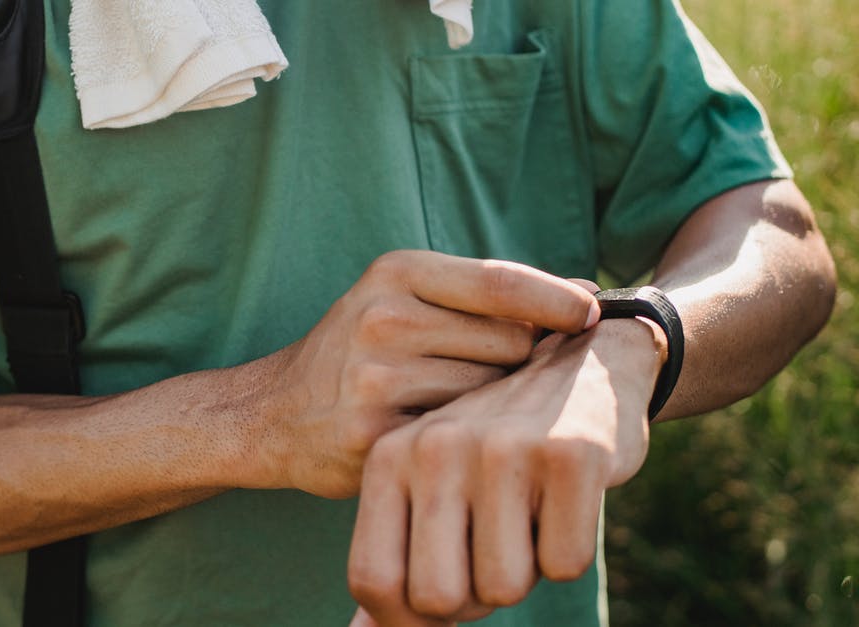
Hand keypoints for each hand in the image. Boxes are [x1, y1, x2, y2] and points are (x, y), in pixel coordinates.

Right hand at [260, 250, 598, 498]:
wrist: (273, 414)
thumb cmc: (357, 351)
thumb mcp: (402, 297)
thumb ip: (485, 295)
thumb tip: (589, 296)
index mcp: (395, 273)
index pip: (502, 282)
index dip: (559, 302)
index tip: (592, 316)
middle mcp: (384, 318)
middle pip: (510, 343)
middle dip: (520, 362)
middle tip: (497, 376)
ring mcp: (377, 379)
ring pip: (493, 394)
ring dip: (496, 406)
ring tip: (463, 407)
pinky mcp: (376, 435)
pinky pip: (462, 437)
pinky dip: (468, 439)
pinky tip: (447, 437)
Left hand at [346, 318, 664, 624]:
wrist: (580, 370)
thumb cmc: (492, 453)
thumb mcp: (429, 491)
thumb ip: (395, 560)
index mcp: (389, 457)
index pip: (373, 581)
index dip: (406, 618)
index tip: (441, 598)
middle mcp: (436, 446)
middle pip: (439, 597)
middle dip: (473, 599)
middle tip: (493, 550)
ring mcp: (503, 447)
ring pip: (506, 588)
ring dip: (525, 570)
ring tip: (527, 513)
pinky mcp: (572, 454)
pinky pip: (566, 566)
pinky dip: (570, 550)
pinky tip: (565, 498)